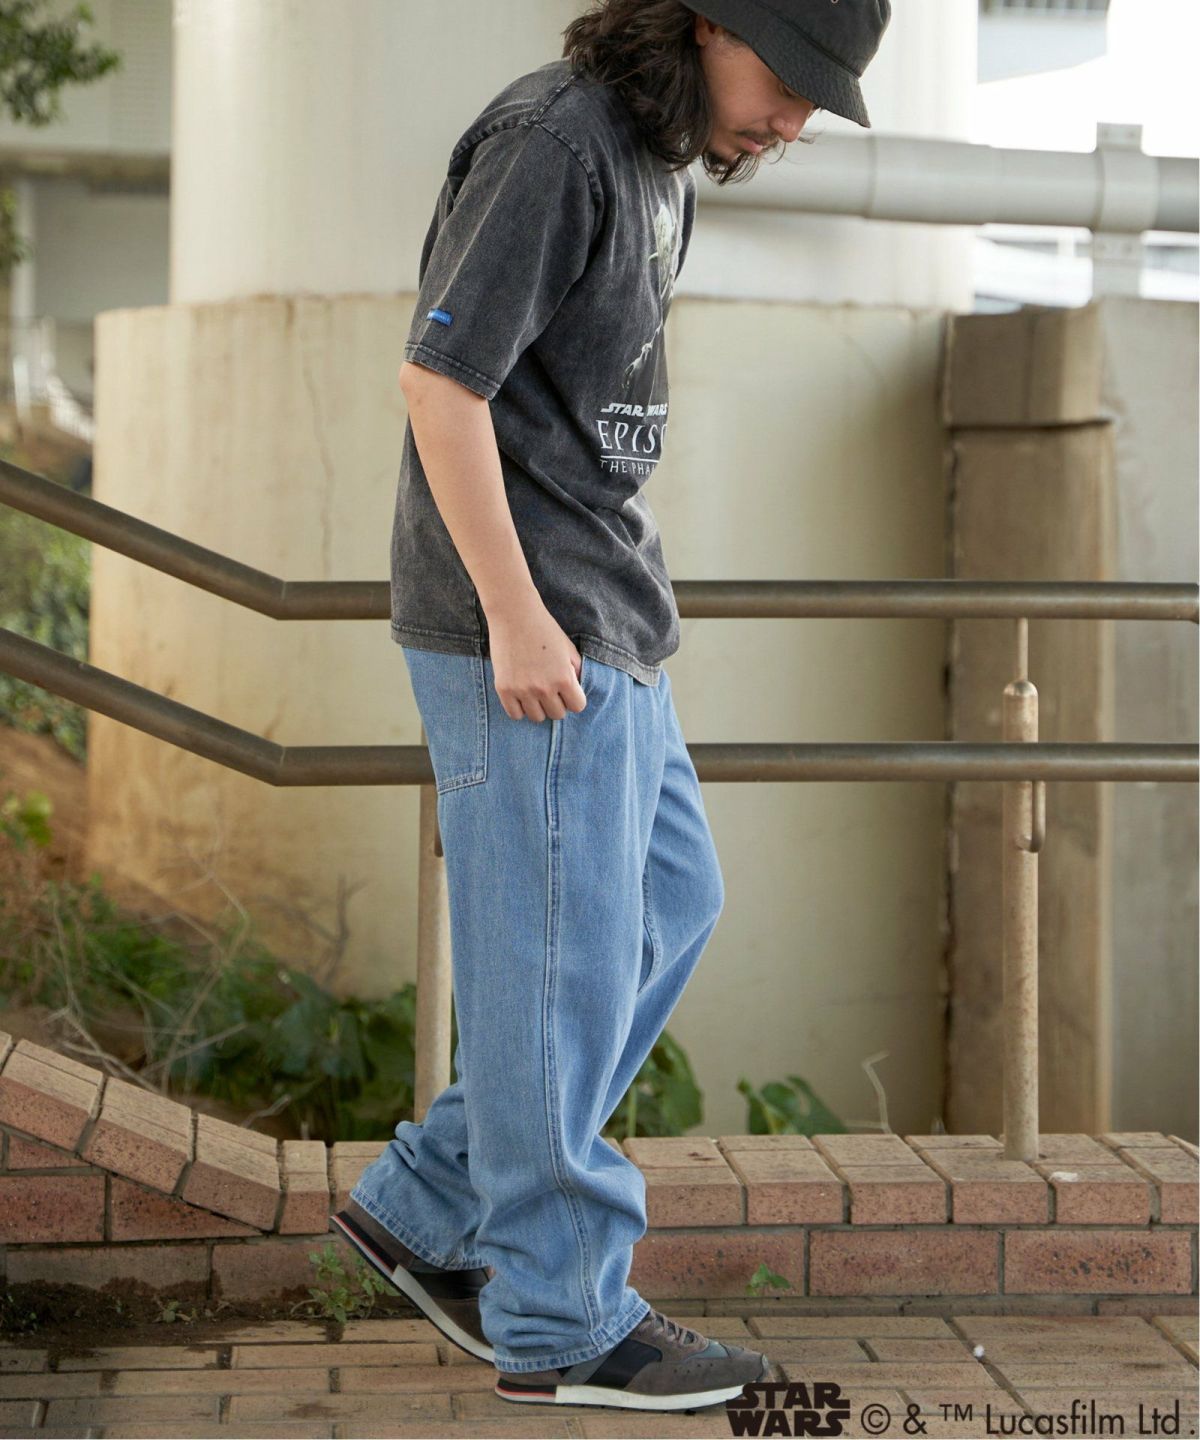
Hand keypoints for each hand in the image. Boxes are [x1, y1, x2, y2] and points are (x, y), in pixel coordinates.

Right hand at [485, 596, 586, 722]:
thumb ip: (576, 672)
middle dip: (557, 703)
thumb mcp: (568, 649)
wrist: (514, 614)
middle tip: (549, 688)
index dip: (574, 698)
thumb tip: (577, 691)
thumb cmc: (544, 629)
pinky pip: (515, 715)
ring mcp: (522, 690)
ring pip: (537, 717)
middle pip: (557, 714)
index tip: (566, 689)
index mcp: (564, 678)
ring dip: (538, 707)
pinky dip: (520, 708)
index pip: (578, 706)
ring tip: (534, 691)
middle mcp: (544, 688)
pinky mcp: (503, 689)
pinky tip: (521, 695)